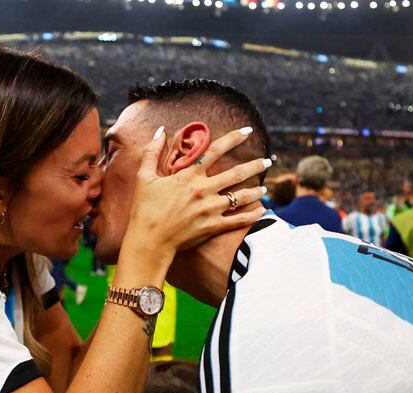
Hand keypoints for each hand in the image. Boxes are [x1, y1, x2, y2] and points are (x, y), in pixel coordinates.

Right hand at [126, 126, 268, 255]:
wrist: (149, 240)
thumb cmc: (144, 209)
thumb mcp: (144, 177)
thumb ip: (152, 152)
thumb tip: (160, 131)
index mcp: (189, 175)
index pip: (215, 150)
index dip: (233, 138)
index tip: (247, 131)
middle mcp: (203, 190)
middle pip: (236, 173)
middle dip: (254, 165)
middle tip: (268, 161)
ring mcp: (210, 209)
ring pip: (240, 196)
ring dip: (255, 190)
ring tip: (265, 187)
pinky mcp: (213, 226)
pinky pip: (238, 220)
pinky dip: (252, 215)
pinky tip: (261, 210)